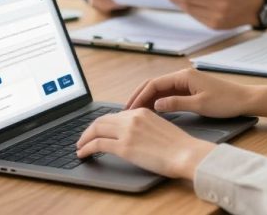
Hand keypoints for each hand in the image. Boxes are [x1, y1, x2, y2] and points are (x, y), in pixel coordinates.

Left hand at [76, 108, 215, 179]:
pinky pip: (97, 144)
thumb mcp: (160, 127)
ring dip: (84, 138)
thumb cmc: (179, 146)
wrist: (187, 153)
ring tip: (80, 147)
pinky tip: (83, 153)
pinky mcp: (124, 147)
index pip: (114, 115)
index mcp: (141, 111)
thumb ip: (144, 126)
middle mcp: (132, 118)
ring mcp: (127, 131)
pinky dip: (86, 148)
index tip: (96, 131)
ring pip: (96, 130)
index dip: (101, 123)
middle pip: (101, 120)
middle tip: (83, 138)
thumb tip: (133, 134)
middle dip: (89, 130)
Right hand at [126, 68, 266, 118]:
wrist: (245, 100)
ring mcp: (186, 83)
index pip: (154, 84)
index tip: (130, 109)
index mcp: (184, 76)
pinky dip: (158, 102)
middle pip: (154, 84)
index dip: (140, 96)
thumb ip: (176, 104)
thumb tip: (156, 105)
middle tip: (127, 111)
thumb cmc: (226, 101)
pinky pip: (169, 94)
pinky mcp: (190, 90)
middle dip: (139, 96)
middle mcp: (183, 76)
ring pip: (160, 90)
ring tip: (136, 113)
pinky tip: (152, 112)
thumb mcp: (200, 105)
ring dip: (147, 100)